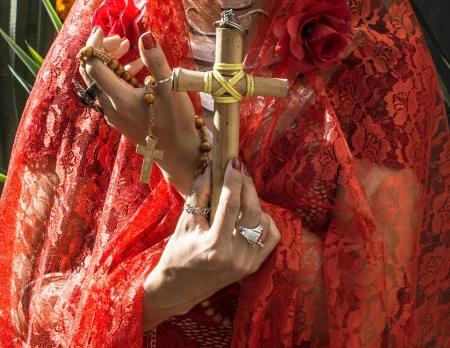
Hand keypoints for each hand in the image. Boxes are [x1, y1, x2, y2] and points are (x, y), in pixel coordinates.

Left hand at [79, 27, 199, 196]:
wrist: (178, 154)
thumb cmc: (177, 121)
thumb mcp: (170, 87)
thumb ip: (155, 59)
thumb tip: (145, 35)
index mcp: (118, 97)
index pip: (92, 66)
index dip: (94, 45)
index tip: (103, 30)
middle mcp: (109, 106)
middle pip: (92, 73)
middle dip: (103, 51)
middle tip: (123, 40)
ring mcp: (113, 114)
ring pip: (101, 82)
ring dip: (111, 63)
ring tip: (130, 49)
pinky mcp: (120, 118)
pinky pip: (110, 91)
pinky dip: (118, 76)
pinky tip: (137, 70)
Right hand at [143, 158, 280, 329]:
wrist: (179, 289)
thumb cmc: (178, 252)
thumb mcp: (185, 220)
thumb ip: (199, 191)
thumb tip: (211, 165)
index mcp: (215, 248)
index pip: (230, 205)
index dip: (234, 180)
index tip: (233, 162)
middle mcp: (236, 258)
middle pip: (251, 211)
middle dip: (246, 185)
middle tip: (238, 171)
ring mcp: (248, 264)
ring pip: (264, 221)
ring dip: (254, 202)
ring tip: (240, 194)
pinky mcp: (254, 267)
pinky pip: (271, 236)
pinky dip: (264, 221)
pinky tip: (250, 214)